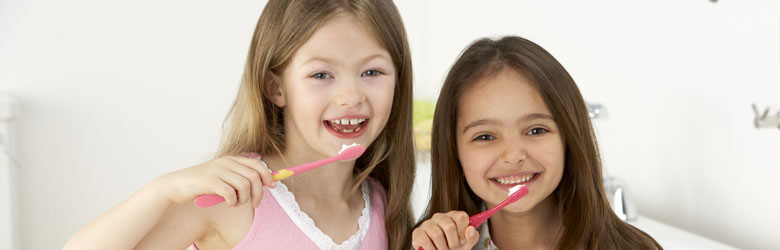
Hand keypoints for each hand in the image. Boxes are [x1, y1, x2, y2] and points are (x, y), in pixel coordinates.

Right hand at [154, 153, 275, 207]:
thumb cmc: (201, 184)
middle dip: (259, 192)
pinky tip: (228, 204)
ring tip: (237, 203)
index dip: (268, 175)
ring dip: (245, 199)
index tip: (273, 186)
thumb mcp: (222, 176)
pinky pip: (230, 193)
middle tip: (255, 203)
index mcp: (231, 160)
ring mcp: (217, 171)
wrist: (176, 185)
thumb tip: (262, 183)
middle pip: (254, 176)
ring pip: (245, 186)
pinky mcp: (209, 182)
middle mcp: (226, 163)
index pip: (257, 165)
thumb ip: (238, 176)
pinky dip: (233, 202)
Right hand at [411, 211, 479, 249]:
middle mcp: (440, 217)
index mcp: (453, 216)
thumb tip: (470, 229)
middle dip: (453, 243)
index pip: (461, 217)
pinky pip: (425, 240)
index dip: (463, 232)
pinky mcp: (418, 231)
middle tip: (453, 249)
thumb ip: (472, 237)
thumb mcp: (465, 244)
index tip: (462, 242)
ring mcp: (427, 223)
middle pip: (449, 227)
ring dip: (442, 248)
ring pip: (437, 235)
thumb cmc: (452, 246)